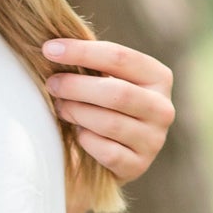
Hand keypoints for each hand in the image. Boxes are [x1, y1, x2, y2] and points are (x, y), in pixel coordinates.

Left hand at [43, 37, 175, 189]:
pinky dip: (86, 140)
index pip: (120, 57)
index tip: (49, 49)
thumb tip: (55, 47)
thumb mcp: (105, 80)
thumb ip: (92, 64)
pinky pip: (107, 151)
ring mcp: (154, 140)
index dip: (81, 51)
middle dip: (77, 86)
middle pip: (117, 92)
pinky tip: (77, 133)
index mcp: (158, 77)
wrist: (109, 155)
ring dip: (77, 112)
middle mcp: (163, 109)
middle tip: (52, 84)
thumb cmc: (102, 105)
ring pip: (110, 123)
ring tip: (60, 106)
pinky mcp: (139, 165)